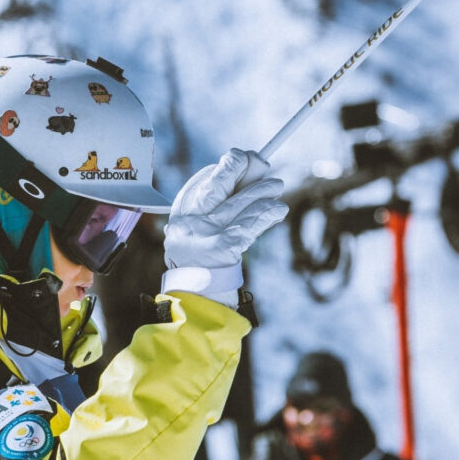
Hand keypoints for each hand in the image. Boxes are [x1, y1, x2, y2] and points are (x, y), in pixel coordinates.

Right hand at [164, 149, 286, 270]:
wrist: (197, 301)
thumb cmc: (204, 267)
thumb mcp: (199, 238)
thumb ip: (213, 213)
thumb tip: (246, 178)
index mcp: (180, 219)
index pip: (199, 186)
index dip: (222, 169)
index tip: (240, 158)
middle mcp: (188, 225)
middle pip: (214, 188)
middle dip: (236, 168)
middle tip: (258, 159)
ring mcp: (204, 236)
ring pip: (236, 205)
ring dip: (260, 191)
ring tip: (277, 185)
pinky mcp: (223, 248)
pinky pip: (248, 225)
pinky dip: (265, 214)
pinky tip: (278, 209)